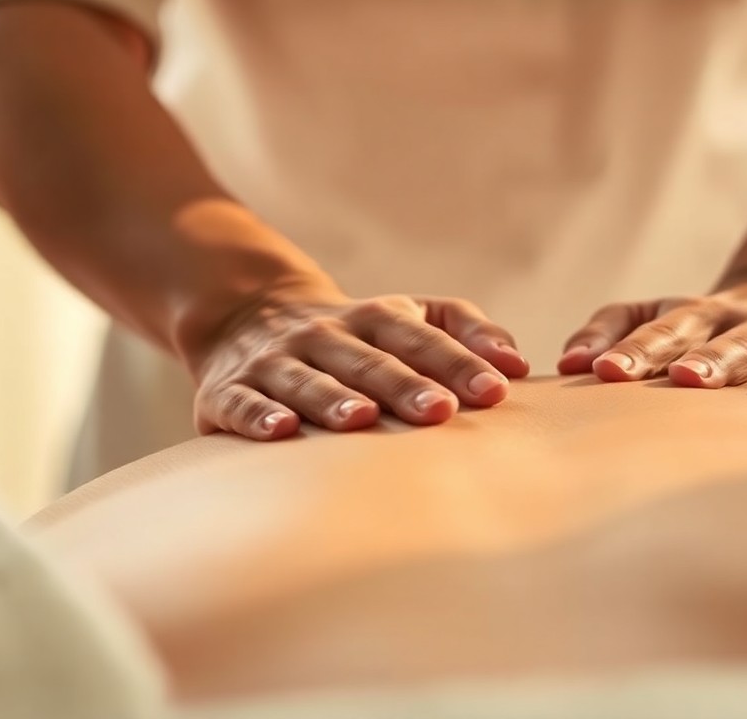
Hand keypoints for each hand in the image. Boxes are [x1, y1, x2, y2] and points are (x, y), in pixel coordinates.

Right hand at [187, 277, 529, 439]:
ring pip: (306, 379)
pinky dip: (259, 416)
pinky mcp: (228, 391)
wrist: (246, 317)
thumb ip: (465, 329)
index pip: (419, 337)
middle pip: (367, 359)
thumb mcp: (408, 314)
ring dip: (333, 399)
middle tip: (440, 411)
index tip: (495, 391)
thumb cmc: (356, 333)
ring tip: (362, 420)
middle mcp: (324, 336)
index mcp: (374, 318)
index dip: (457, 362)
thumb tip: (518, 363)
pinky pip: (243, 403)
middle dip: (403, 384)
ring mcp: (275, 362)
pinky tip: (281, 432)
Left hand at [557, 278, 746, 428]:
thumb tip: (569, 360)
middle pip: (736, 342)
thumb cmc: (709, 330)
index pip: (667, 331)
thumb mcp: (661, 314)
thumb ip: (612, 327)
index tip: (607, 373)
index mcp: (704, 318)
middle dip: (712, 360)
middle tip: (687, 380)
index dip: (638, 350)